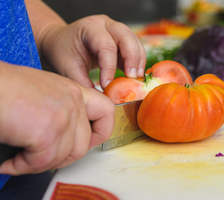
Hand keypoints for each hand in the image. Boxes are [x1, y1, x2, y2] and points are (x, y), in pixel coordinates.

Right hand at [0, 62, 114, 174]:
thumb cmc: (5, 87)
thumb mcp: (44, 92)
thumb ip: (62, 109)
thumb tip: (67, 135)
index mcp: (73, 91)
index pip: (106, 111)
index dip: (101, 131)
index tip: (89, 142)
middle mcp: (73, 101)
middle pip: (85, 143)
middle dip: (63, 158)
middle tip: (43, 158)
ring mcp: (63, 116)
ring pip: (65, 156)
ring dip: (41, 164)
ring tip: (21, 160)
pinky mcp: (47, 131)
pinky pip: (43, 162)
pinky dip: (23, 167)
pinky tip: (11, 162)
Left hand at [40, 15, 145, 88]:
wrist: (62, 41)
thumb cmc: (63, 52)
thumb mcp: (68, 69)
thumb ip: (84, 83)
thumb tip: (101, 100)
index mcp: (90, 27)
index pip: (105, 46)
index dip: (109, 67)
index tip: (107, 86)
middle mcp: (106, 24)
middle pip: (126, 37)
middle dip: (132, 59)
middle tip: (133, 79)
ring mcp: (116, 29)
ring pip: (135, 41)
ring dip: (138, 60)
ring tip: (136, 78)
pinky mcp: (122, 39)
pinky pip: (135, 47)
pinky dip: (137, 61)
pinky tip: (133, 75)